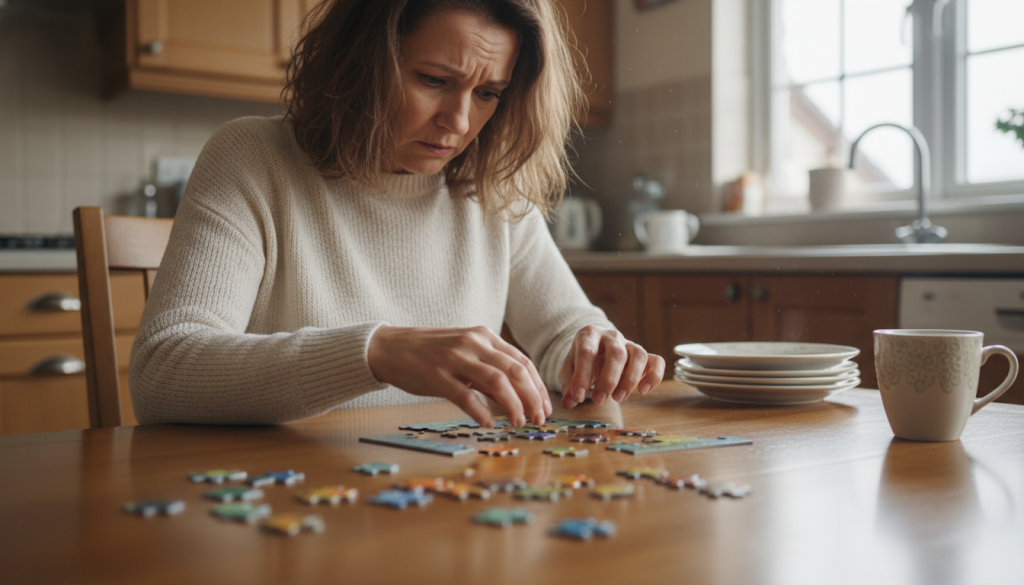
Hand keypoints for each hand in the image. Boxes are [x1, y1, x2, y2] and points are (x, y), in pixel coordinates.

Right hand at [367, 325, 551, 427]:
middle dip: (532, 398)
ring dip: (513, 406)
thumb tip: (517, 396)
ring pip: (497, 382)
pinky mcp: (437, 376)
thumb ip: (489, 369)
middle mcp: (473, 344)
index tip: (545, 407)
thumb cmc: (431, 353)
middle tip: (538, 419)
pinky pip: (466, 396)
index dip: (538, 387)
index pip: (522, 362)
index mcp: (484, 336)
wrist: (390, 347)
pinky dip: (482, 412)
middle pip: (516, 372)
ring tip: (518, 423)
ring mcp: (455, 359)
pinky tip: (490, 423)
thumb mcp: (465, 352)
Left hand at [558, 326, 664, 408]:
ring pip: (638, 356)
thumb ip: (569, 385)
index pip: (586, 352)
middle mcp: (611, 336)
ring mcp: (629, 344)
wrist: (596, 348)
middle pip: (616, 354)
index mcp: (589, 334)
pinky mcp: (644, 355)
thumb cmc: (582, 360)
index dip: (582, 376)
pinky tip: (643, 390)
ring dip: (630, 379)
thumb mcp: (570, 369)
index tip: (578, 397)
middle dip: (608, 380)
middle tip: (599, 400)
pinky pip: (656, 361)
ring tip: (618, 398)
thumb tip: (568, 404)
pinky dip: (654, 376)